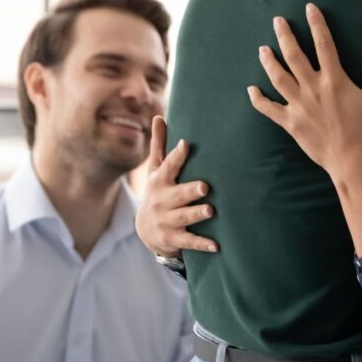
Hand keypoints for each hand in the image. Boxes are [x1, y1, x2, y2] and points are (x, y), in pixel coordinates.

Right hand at [135, 116, 218, 257]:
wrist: (145, 230)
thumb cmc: (158, 191)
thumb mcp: (156, 169)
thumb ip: (160, 145)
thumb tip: (158, 116)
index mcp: (160, 181)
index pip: (168, 166)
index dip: (176, 156)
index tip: (186, 144)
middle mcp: (162, 201)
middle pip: (177, 194)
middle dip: (190, 190)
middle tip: (204, 186)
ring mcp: (166, 221)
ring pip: (183, 217)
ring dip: (196, 214)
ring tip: (211, 211)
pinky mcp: (172, 239)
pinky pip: (188, 241)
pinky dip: (202, 244)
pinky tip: (217, 245)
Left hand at [248, 3, 361, 177]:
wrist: (354, 162)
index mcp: (335, 80)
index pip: (324, 45)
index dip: (316, 24)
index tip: (309, 8)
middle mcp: (313, 89)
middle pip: (294, 56)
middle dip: (285, 36)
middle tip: (277, 21)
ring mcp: (299, 106)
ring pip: (278, 78)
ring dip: (269, 62)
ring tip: (262, 49)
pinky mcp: (291, 123)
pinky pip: (269, 109)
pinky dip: (259, 100)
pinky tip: (251, 90)